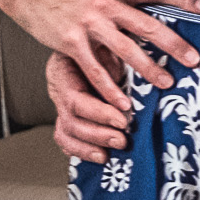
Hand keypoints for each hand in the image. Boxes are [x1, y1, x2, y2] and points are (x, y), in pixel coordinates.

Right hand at [3, 0, 199, 109]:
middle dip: (172, 43)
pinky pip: (96, 70)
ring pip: (125, 49)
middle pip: (146, 24)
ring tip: (167, 83)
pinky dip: (111, 88)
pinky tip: (124, 102)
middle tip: (194, 59)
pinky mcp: (72, 42)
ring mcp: (89, 23)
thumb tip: (164, 19)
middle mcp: (106, 4)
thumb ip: (129, 4)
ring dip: (148, 69)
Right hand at [44, 46, 135, 163]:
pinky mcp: (67, 117)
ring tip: (115, 148)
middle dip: (98, 133)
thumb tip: (140, 71)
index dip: (99, 112)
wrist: (88, 43)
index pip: (75, 99)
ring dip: (91, 145)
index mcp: (65, 71)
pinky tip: (100, 156)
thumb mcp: (105, 45)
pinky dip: (82, 150)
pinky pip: (66, 139)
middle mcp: (60, 90)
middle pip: (71, 120)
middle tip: (123, 139)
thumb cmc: (98, 44)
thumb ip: (112, 59)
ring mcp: (61, 105)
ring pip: (67, 132)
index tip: (124, 116)